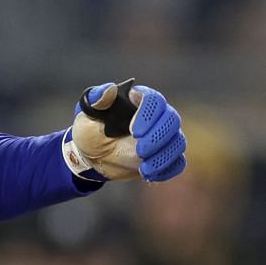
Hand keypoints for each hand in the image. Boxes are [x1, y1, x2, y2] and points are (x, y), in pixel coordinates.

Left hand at [67, 82, 185, 182]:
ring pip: (177, 142)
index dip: (149, 114)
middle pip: (172, 120)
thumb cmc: (90, 130)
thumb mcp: (87, 114)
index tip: (134, 131)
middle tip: (140, 151)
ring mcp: (162, 137)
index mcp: (138, 100)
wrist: (92, 155)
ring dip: (163, 157)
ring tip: (143, 168)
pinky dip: (166, 170)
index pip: (155, 100)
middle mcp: (156, 116)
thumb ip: (97, 100)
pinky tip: (149, 175)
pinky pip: (177, 162)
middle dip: (158, 137)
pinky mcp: (164, 155)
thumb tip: (111, 89)